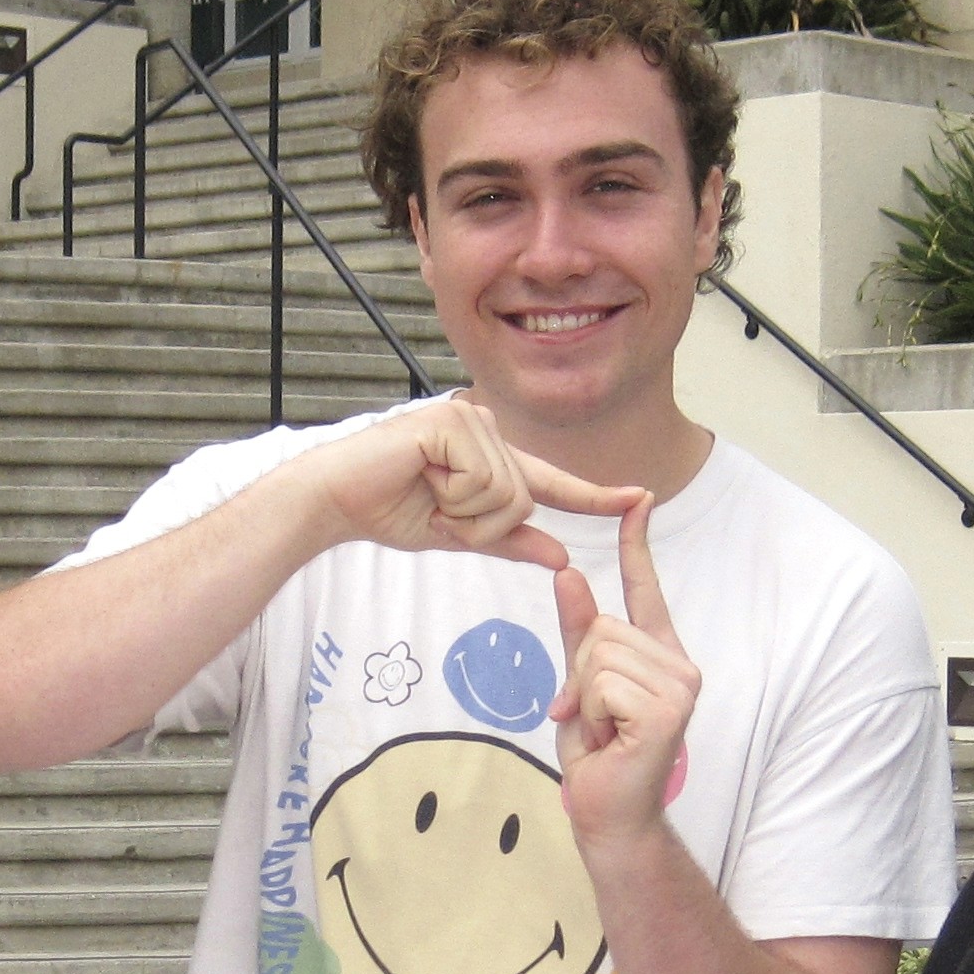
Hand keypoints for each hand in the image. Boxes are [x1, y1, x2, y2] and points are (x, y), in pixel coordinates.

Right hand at [305, 394, 642, 572]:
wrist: (334, 501)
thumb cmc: (388, 509)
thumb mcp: (458, 534)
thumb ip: (509, 541)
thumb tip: (561, 555)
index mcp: (491, 455)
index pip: (550, 481)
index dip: (594, 495)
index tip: (639, 499)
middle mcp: (486, 428)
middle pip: (524, 499)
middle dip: (478, 525)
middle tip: (434, 509)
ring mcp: (469, 418)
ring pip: (507, 494)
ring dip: (463, 513)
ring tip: (424, 492)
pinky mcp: (451, 421)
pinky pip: (483, 482)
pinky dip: (452, 496)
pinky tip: (420, 477)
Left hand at [549, 494, 698, 853]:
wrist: (610, 814)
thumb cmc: (599, 754)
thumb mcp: (579, 684)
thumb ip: (577, 633)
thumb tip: (568, 573)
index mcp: (659, 654)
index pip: (646, 589)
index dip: (637, 544)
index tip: (638, 499)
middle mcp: (679, 664)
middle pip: (602, 627)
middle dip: (579, 673)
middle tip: (595, 717)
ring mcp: (680, 686)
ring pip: (599, 654)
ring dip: (585, 697)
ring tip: (606, 730)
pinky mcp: (669, 710)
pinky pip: (604, 683)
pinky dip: (594, 713)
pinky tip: (613, 740)